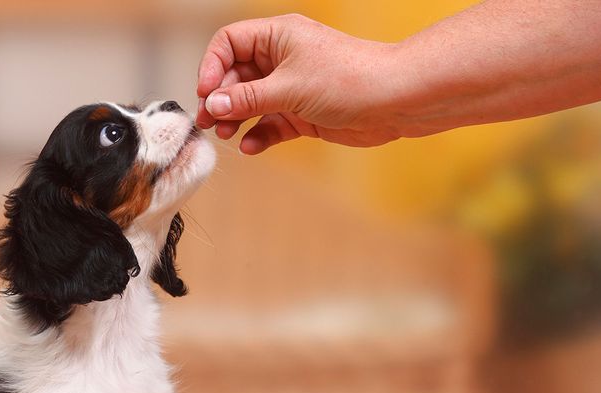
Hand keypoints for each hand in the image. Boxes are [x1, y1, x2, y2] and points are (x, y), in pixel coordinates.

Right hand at [196, 14, 407, 151]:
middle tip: (209, 121)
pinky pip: (270, 123)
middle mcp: (282, 59)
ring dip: (236, 118)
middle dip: (220, 98)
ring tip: (227, 135)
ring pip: (251, 102)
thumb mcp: (288, 88)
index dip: (212, 66)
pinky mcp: (302, 113)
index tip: (205, 93)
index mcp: (277, 37)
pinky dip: (259, 134)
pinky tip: (251, 146)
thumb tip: (212, 104)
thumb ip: (246, 98)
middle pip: (235, 76)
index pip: (229, 43)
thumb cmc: (348, 79)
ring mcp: (291, 86)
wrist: (395, 101)